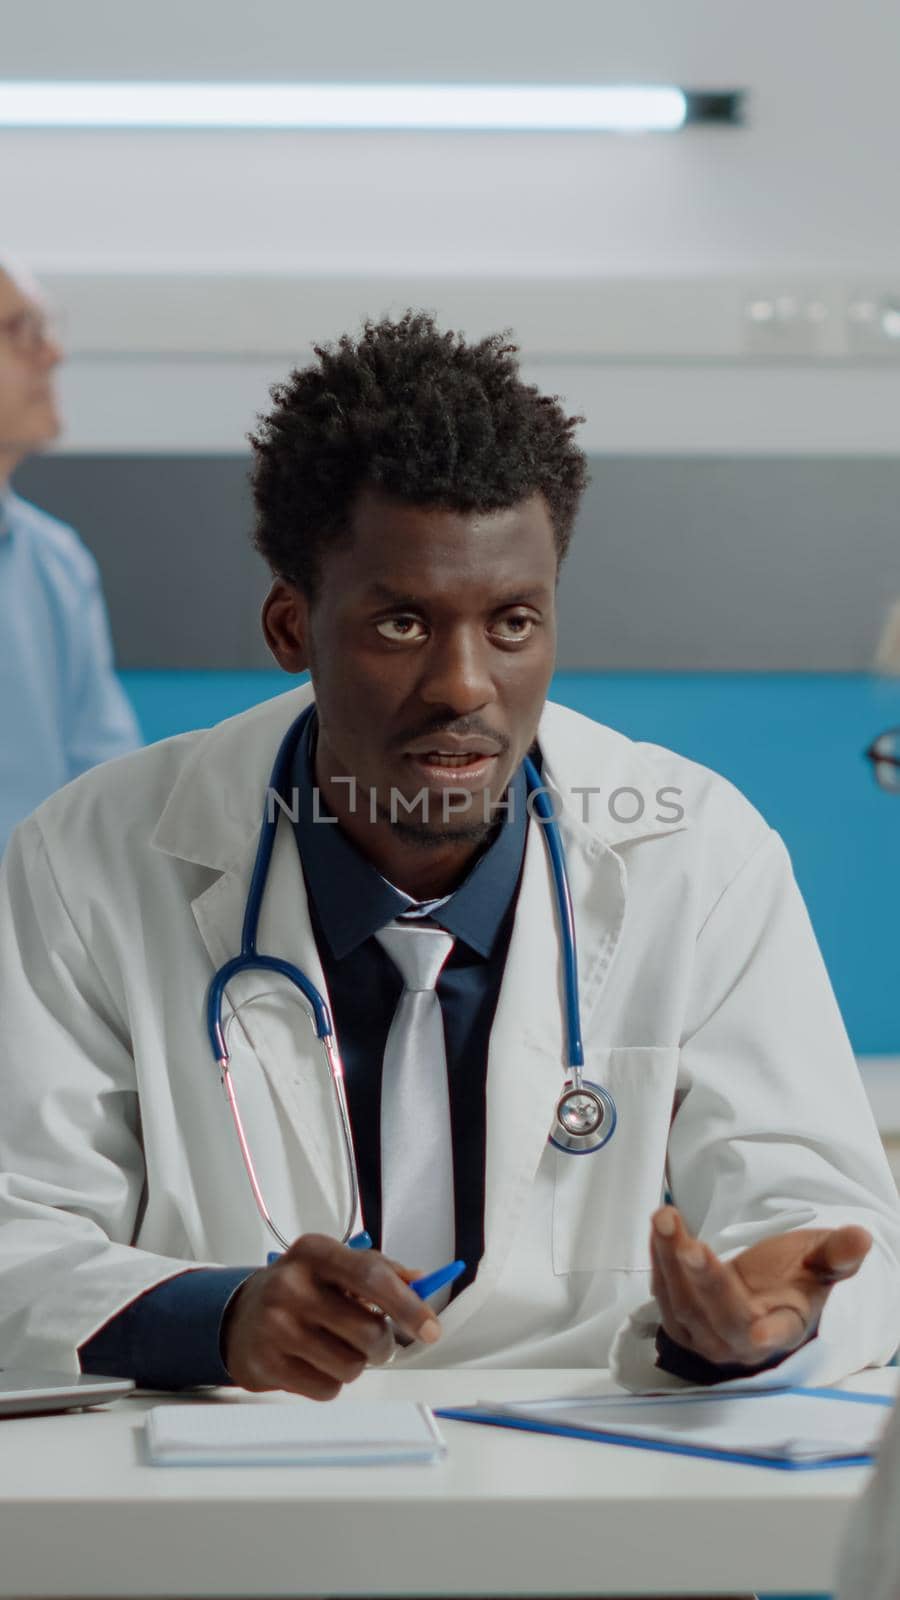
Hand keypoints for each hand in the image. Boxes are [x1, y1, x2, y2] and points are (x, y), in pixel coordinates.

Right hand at [221, 1233, 440, 1397]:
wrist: (239, 1315)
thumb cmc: (300, 1288)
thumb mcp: (333, 1264)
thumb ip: (379, 1268)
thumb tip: (421, 1282)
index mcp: (314, 1252)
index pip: (371, 1276)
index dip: (408, 1305)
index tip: (431, 1329)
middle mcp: (291, 1285)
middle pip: (367, 1330)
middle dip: (383, 1344)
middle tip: (376, 1342)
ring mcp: (274, 1326)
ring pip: (350, 1366)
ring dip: (356, 1363)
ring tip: (337, 1348)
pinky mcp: (266, 1364)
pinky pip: (327, 1389)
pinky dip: (331, 1381)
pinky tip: (314, 1362)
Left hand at [650, 1206, 871, 1367]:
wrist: (757, 1297)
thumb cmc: (790, 1279)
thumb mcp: (818, 1264)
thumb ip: (836, 1254)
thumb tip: (860, 1236)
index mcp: (783, 1327)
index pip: (779, 1334)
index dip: (769, 1335)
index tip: (759, 1333)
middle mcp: (741, 1341)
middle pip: (720, 1314)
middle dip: (705, 1280)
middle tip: (691, 1246)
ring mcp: (705, 1336)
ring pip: (682, 1303)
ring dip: (670, 1260)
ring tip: (665, 1218)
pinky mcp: (677, 1323)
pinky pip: (663, 1292)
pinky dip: (659, 1258)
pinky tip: (660, 1226)